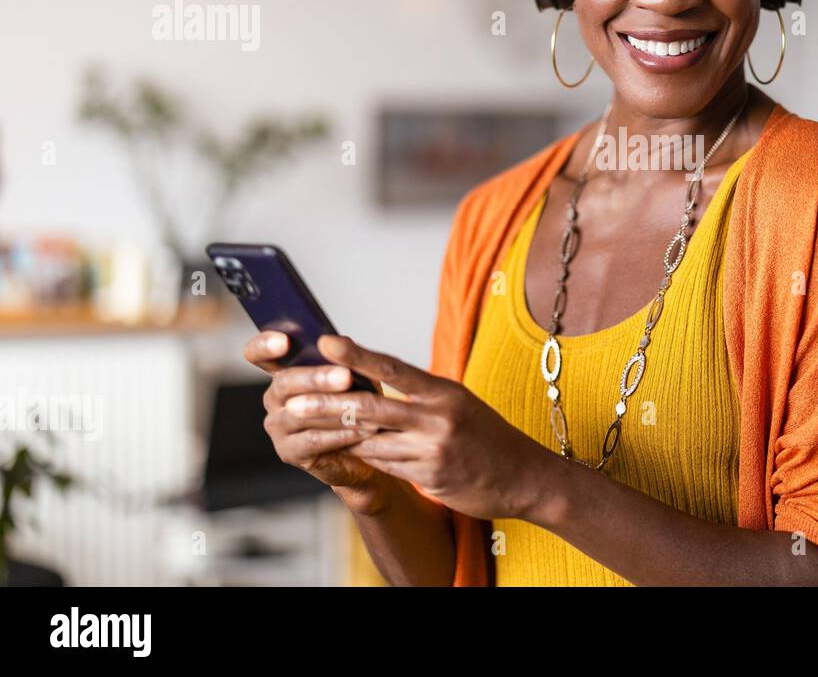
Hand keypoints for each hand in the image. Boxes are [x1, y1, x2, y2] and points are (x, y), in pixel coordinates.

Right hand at [243, 330, 385, 496]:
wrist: (365, 445)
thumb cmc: (355, 403)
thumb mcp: (354, 374)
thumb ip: (342, 357)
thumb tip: (341, 341)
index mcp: (284, 372)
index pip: (259, 354)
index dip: (264, 345)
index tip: (284, 341)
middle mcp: (274, 398)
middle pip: (285, 382)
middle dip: (317, 378)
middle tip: (346, 376)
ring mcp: (278, 426)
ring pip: (300, 413)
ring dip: (335, 408)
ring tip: (365, 404)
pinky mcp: (289, 452)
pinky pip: (313, 441)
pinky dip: (340, 434)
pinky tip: (361, 429)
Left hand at [313, 334, 559, 522]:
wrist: (523, 475)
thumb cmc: (486, 434)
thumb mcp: (459, 403)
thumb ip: (421, 395)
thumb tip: (374, 381)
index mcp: (445, 391)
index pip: (395, 368)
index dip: (358, 355)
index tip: (327, 342)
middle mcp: (438, 417)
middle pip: (372, 407)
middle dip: (329, 405)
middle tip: (295, 401)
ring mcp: (433, 448)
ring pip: (371, 440)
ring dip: (341, 436)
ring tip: (309, 427)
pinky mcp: (429, 476)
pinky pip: (385, 464)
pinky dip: (365, 457)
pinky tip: (349, 452)